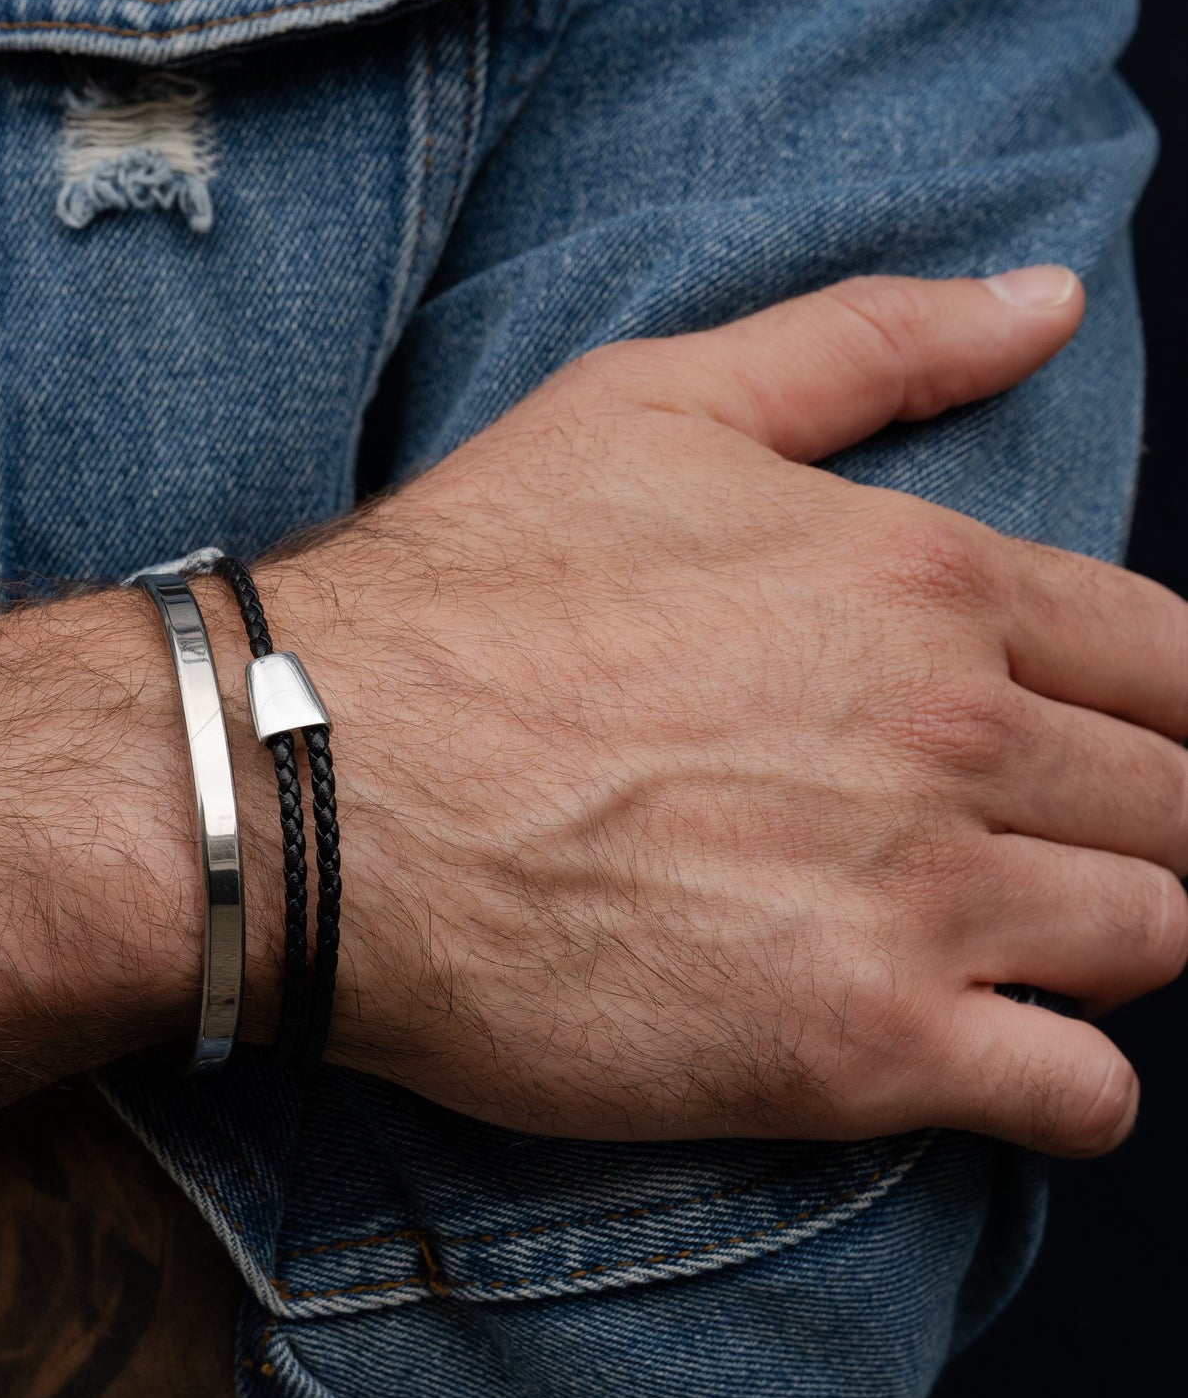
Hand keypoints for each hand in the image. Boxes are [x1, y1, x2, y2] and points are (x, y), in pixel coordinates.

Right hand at [240, 271, 1187, 1154]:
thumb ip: (866, 343)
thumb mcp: (646, 409)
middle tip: (1040, 860)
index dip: (1158, 718)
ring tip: (1003, 955)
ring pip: (1155, 939)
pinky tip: (993, 1064)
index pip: (1170, 661)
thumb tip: (1046, 299)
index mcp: (924, 582)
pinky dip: (1070, 1092)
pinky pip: (1078, 1098)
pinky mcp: (853, 1052)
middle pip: (1182, 804)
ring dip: (1106, 950)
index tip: (1099, 758)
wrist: (297, 794)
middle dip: (1139, 833)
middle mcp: (951, 736)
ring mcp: (915, 900)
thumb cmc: (451, 603)